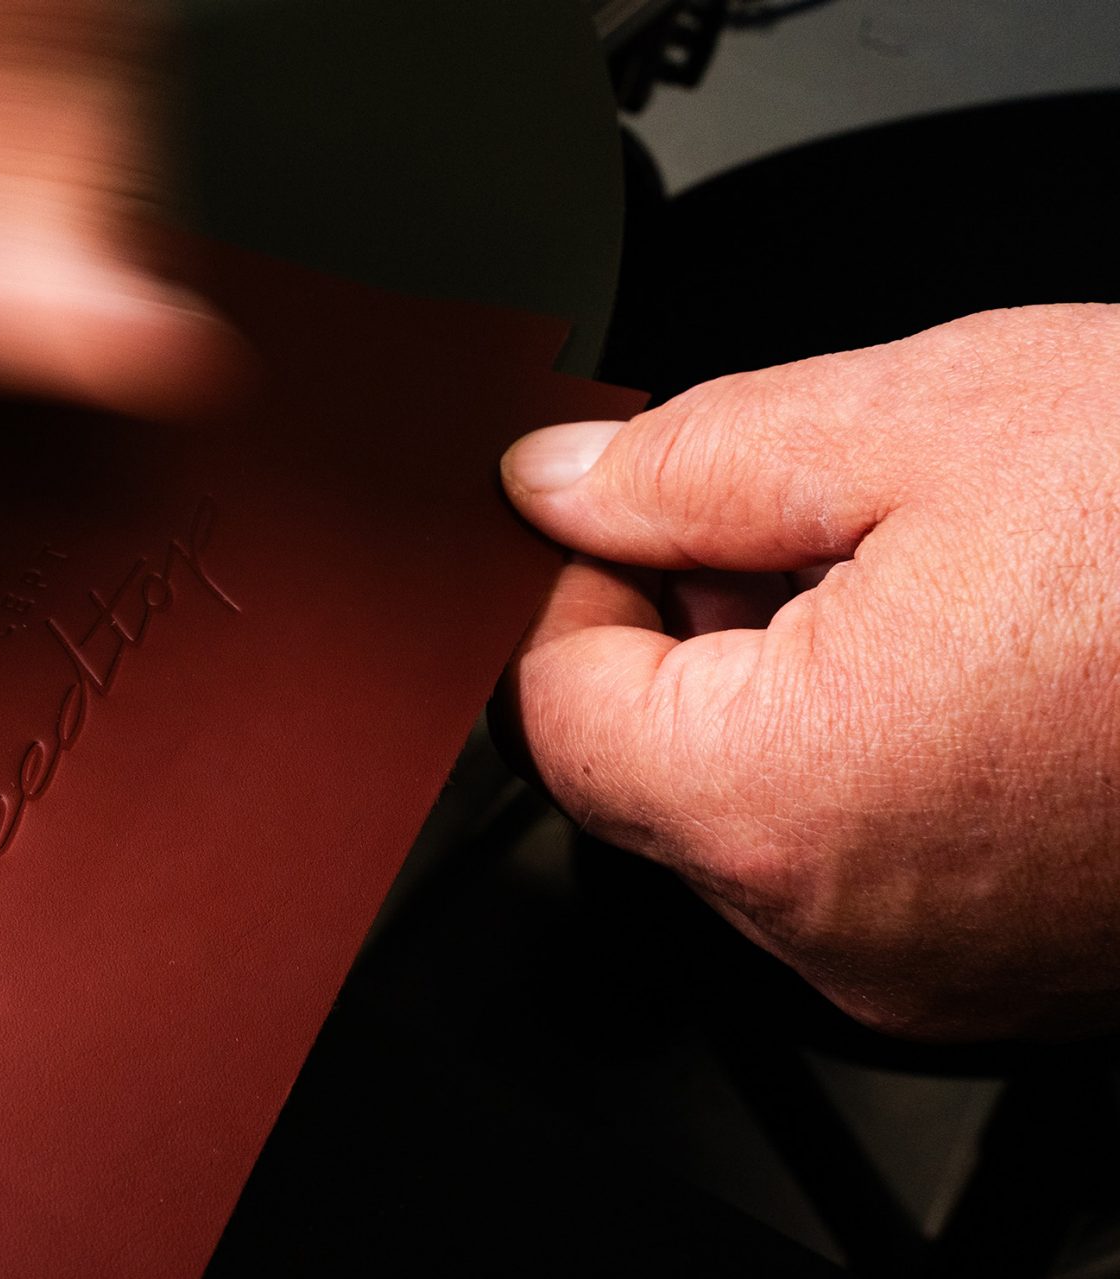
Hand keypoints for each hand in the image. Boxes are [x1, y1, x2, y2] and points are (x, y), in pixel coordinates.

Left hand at [495, 305, 1119, 1039]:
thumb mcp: (917, 420)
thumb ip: (688, 462)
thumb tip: (560, 482)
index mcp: (783, 801)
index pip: (557, 708)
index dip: (586, 586)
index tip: (653, 514)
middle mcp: (843, 929)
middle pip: (652, 770)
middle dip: (697, 632)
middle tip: (826, 522)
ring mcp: (934, 972)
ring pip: (761, 814)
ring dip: (795, 690)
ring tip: (945, 583)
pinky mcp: (1017, 972)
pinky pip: (873, 861)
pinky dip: (885, 757)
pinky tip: (995, 661)